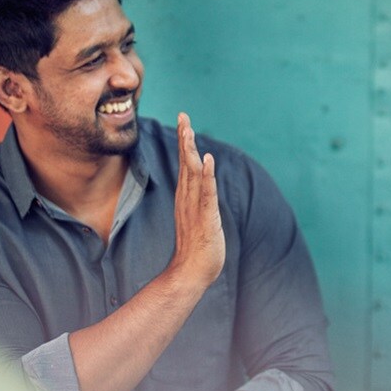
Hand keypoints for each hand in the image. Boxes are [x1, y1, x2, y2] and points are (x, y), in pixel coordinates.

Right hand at [170, 112, 224, 288]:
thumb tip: (199, 192)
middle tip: (183, 116)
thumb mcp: (196, 220)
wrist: (190, 274)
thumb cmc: (196, 250)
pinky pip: (206, 194)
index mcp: (185, 199)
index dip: (184, 143)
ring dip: (191, 151)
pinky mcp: (205, 219)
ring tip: (189, 130)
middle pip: (185, 164)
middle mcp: (187, 200)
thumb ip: (196, 204)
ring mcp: (195, 209)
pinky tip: (207, 160)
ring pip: (192, 174)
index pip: (185, 165)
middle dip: (185, 138)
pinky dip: (207, 176)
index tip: (184, 122)